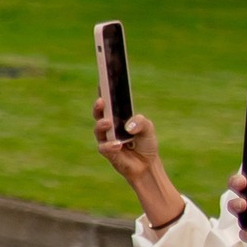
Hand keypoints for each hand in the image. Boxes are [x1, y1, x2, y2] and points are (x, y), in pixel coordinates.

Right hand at [92, 96, 177, 223]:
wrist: (147, 165)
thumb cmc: (146, 144)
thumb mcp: (148, 128)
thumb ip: (140, 122)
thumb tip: (128, 126)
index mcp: (118, 116)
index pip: (109, 102)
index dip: (104, 92)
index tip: (102, 82)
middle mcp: (110, 126)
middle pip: (99, 113)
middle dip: (98, 106)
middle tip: (101, 101)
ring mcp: (107, 138)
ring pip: (98, 129)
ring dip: (101, 125)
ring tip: (108, 123)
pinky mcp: (107, 152)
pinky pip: (104, 147)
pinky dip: (110, 145)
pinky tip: (118, 144)